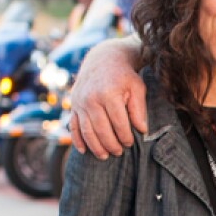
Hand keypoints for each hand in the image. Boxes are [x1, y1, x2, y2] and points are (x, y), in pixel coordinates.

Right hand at [69, 42, 146, 158]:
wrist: (104, 59)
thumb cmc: (124, 76)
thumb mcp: (137, 87)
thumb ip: (139, 109)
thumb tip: (142, 130)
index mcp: (109, 94)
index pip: (118, 122)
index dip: (124, 136)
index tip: (130, 143)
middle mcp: (91, 99)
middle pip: (100, 129)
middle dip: (110, 144)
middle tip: (118, 152)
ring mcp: (80, 102)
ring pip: (86, 130)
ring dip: (95, 146)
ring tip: (104, 156)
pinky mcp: (73, 105)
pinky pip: (73, 126)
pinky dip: (77, 140)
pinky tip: (84, 151)